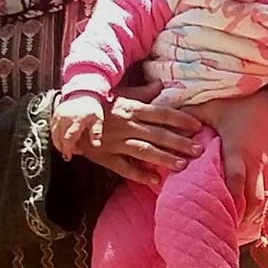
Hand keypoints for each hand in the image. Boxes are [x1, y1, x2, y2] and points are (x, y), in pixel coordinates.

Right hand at [51, 94, 106, 158]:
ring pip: (53, 134)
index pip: (68, 138)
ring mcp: (57, 116)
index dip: (68, 149)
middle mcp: (64, 118)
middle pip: (58, 138)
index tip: (70, 156)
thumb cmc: (92, 108)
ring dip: (58, 144)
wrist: (83, 93)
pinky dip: (55, 137)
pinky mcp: (54, 115)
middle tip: (69, 154)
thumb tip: (96, 145)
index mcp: (75, 120)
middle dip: (62, 148)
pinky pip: (51, 129)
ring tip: (65, 149)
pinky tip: (62, 140)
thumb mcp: (98, 119)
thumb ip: (96, 132)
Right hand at [76, 91, 202, 188]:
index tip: (198, 126)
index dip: (181, 120)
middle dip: (180, 142)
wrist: (69, 118)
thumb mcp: (119, 94)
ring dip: (164, 158)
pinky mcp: (105, 156)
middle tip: (198, 150)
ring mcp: (116, 142)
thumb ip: (141, 93)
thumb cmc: (97, 104)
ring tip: (182, 165)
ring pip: (144, 151)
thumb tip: (161, 86)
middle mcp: (127, 125)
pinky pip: (124, 167)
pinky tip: (155, 180)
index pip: (162, 113)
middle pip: (158, 134)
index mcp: (132, 109)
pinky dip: (139, 174)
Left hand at [189, 90, 267, 229]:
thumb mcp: (211, 108)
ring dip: (251, 214)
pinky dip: (260, 205)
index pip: (235, 179)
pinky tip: (249, 213)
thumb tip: (165, 123)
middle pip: (254, 199)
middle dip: (242, 217)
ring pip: (264, 199)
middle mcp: (254, 163)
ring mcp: (267, 167)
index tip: (221, 213)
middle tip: (226, 228)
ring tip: (236, 225)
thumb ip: (188, 116)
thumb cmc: (238, 105)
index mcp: (237, 151)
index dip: (231, 198)